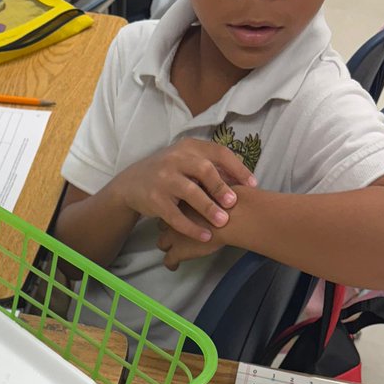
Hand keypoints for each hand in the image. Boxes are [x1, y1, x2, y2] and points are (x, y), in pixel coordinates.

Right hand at [113, 137, 255, 241]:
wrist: (131, 183)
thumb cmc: (168, 172)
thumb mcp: (186, 161)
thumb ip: (210, 166)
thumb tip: (240, 178)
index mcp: (188, 147)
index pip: (218, 152)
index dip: (237, 168)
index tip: (252, 184)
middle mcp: (175, 159)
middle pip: (204, 169)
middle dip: (221, 187)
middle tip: (234, 203)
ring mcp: (164, 179)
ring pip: (190, 192)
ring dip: (208, 207)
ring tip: (223, 221)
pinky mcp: (155, 200)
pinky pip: (176, 215)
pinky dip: (191, 227)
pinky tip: (205, 236)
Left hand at [157, 198, 236, 268]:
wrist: (232, 218)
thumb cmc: (231, 204)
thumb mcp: (221, 190)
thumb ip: (214, 194)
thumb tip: (220, 194)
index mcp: (184, 200)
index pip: (174, 207)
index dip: (177, 213)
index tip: (182, 215)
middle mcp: (175, 218)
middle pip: (163, 224)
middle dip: (169, 228)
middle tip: (177, 232)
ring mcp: (174, 235)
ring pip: (163, 243)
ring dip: (168, 246)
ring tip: (174, 250)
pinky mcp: (179, 251)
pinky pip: (170, 260)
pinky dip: (172, 264)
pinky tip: (175, 266)